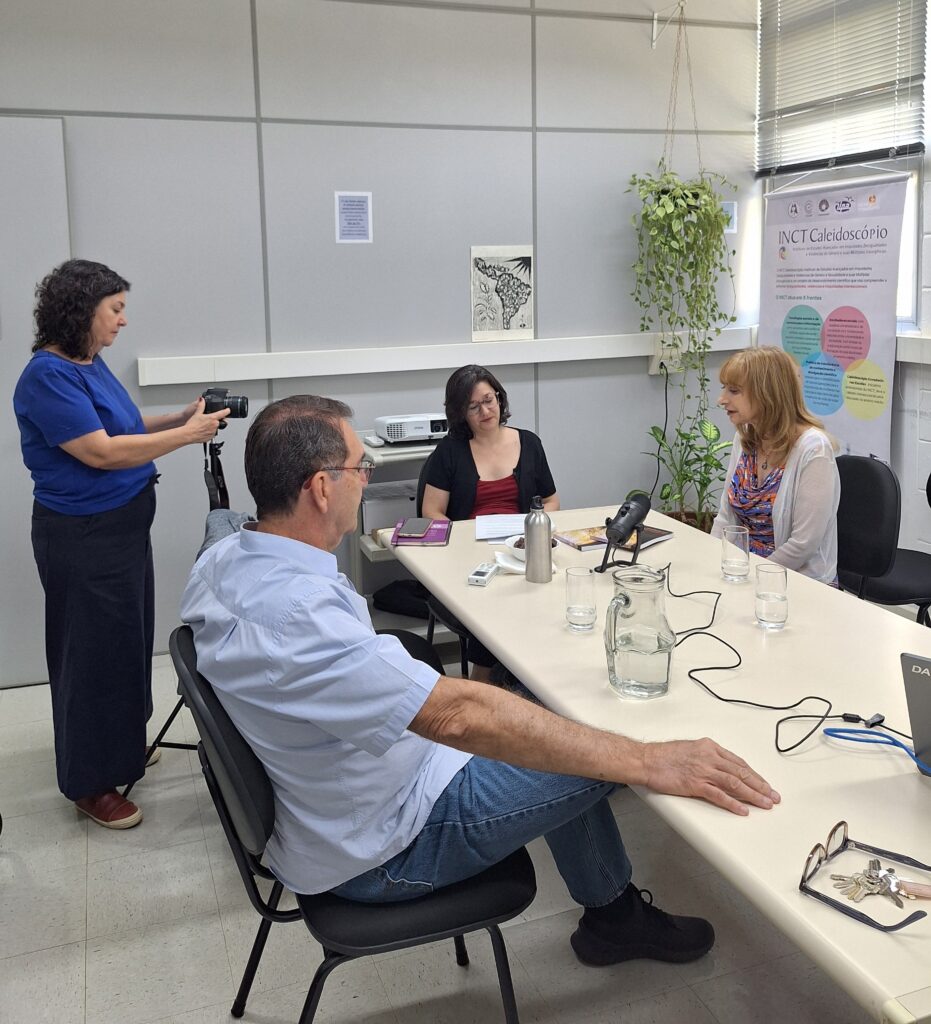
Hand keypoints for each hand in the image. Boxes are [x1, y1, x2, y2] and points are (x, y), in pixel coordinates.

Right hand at [183, 397, 229, 442]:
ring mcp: (214, 432)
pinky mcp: (211, 437)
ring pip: (216, 427)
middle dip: (216, 420)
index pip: (223, 413)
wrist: (188, 435)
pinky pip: (213, 433)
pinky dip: (210, 431)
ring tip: (204, 425)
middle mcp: (215, 425)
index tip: (228, 410)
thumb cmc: (192, 425)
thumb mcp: (197, 413)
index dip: (227, 410)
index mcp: (212, 418)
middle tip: (209, 419)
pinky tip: (203, 430)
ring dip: (213, 426)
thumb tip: (202, 400)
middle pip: (220, 421)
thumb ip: (201, 406)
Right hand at [642, 738, 779, 815]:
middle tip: (773, 796)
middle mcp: (710, 757)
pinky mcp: (695, 784)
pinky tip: (743, 810)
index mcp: (710, 747)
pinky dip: (733, 804)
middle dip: (760, 786)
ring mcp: (703, 770)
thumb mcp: (690, 748)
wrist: (647, 760)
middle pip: (741, 773)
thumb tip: (720, 768)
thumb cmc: (664, 755)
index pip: (738, 762)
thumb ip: (706, 757)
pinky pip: (719, 795)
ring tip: (765, 804)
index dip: (754, 775)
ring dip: (753, 795)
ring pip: (735, 783)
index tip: (764, 784)